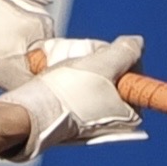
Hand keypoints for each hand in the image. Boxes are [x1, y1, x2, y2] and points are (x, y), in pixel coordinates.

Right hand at [0, 34, 147, 155]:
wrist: (28, 114)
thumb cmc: (67, 93)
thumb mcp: (104, 64)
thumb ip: (126, 51)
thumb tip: (138, 43)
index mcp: (130, 115)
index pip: (132, 72)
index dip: (116, 55)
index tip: (99, 55)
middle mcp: (114, 122)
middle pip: (112, 75)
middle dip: (95, 61)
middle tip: (79, 61)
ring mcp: (92, 121)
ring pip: (92, 79)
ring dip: (79, 67)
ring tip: (64, 69)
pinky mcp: (71, 118)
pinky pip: (76, 89)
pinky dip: (67, 79)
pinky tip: (56, 78)